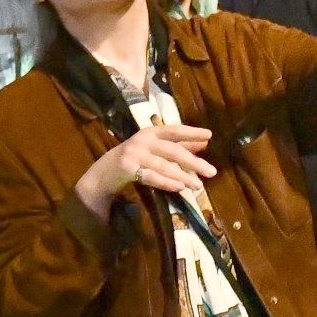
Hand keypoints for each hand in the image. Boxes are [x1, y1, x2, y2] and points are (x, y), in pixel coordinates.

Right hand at [75, 121, 216, 215]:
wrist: (105, 171)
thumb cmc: (135, 158)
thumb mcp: (156, 148)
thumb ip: (178, 144)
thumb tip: (204, 142)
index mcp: (151, 132)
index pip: (174, 130)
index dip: (192, 131)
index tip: (209, 135)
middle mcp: (143, 140)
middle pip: (173, 150)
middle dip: (193, 162)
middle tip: (212, 172)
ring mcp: (134, 153)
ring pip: (163, 165)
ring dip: (182, 175)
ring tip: (198, 185)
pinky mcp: (127, 168)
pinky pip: (150, 176)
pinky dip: (165, 182)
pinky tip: (179, 187)